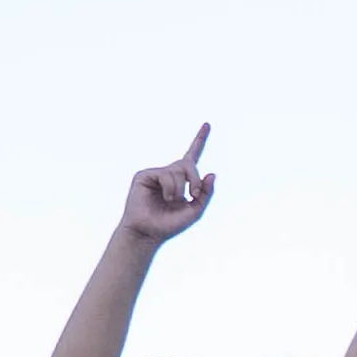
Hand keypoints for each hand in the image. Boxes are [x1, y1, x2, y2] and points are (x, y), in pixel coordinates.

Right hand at [118, 125, 216, 245]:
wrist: (149, 232)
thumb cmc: (170, 224)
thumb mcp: (195, 211)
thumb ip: (206, 194)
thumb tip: (212, 173)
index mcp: (183, 180)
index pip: (192, 156)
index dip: (200, 140)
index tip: (207, 124)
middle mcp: (170, 173)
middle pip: (188, 163)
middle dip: (195, 178)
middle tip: (193, 193)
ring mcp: (157, 173)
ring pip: (177, 170)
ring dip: (181, 188)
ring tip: (172, 201)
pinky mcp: (145, 175)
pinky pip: (166, 175)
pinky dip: (171, 188)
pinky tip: (165, 198)